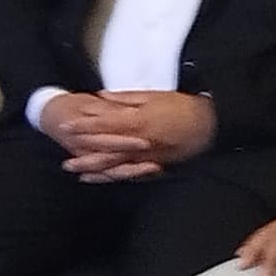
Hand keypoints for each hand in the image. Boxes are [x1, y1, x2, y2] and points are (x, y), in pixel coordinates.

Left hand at [48, 90, 215, 181]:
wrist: (209, 124)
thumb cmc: (182, 106)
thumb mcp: (153, 96)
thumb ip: (126, 98)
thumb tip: (102, 97)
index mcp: (137, 121)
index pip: (103, 124)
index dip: (83, 126)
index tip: (65, 126)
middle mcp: (140, 142)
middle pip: (106, 150)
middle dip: (84, 155)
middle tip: (65, 161)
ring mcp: (148, 156)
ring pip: (117, 165)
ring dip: (96, 170)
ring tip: (78, 173)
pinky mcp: (157, 164)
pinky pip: (132, 173)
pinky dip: (116, 176)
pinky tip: (104, 178)